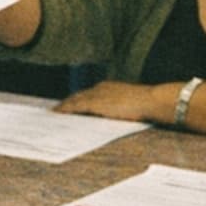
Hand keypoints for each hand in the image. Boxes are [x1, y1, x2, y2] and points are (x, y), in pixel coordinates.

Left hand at [53, 80, 168, 123]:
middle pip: (78, 96)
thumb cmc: (145, 105)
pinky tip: (59, 114)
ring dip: (63, 107)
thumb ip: (116, 109)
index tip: (68, 106)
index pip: (87, 95)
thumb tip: (109, 117)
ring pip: (74, 100)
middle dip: (67, 103)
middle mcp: (99, 88)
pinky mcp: (96, 103)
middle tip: (55, 111)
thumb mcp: (127, 105)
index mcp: (107, 88)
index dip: (76, 100)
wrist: (151, 101)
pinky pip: (76, 106)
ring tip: (54, 114)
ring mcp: (97, 95)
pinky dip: (66, 110)